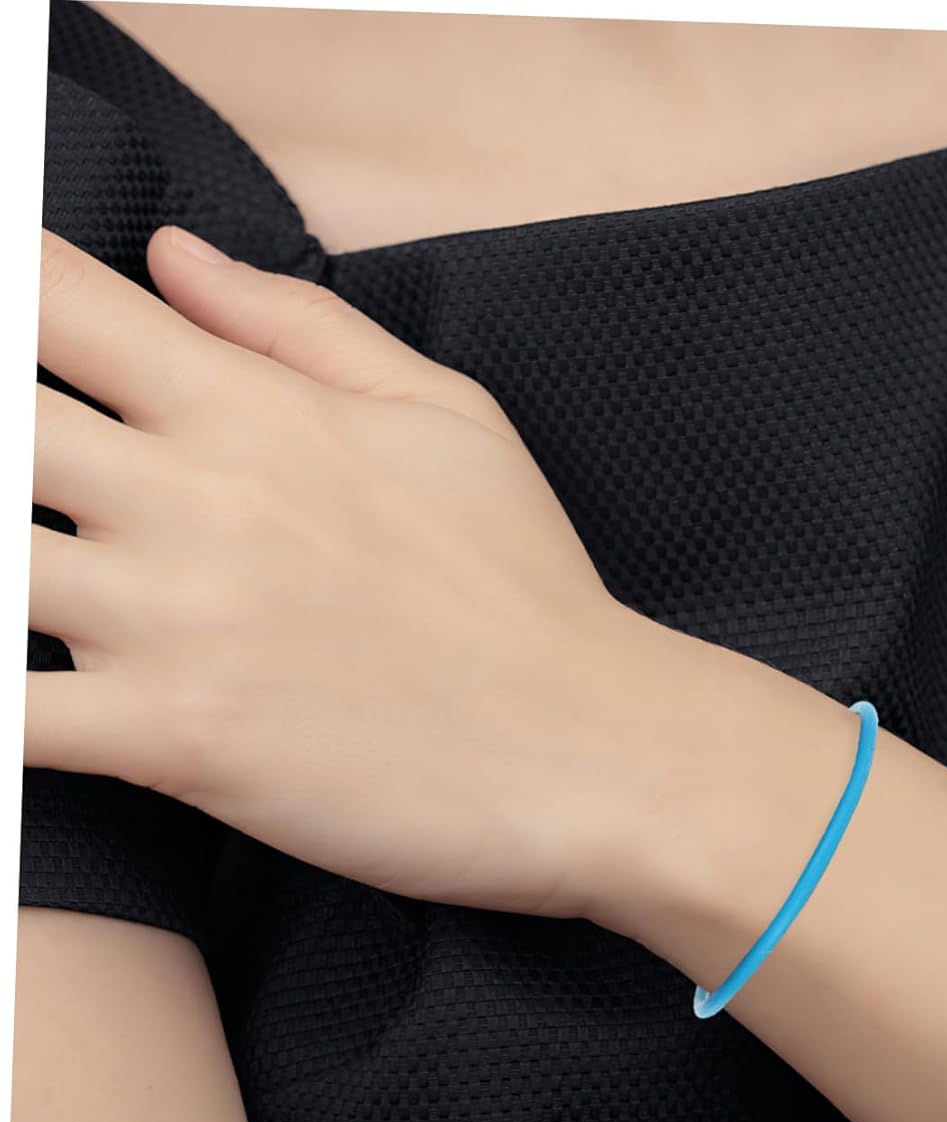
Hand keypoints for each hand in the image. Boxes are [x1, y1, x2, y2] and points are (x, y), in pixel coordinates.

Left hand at [27, 225, 688, 919]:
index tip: (20, 347)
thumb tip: (170, 255)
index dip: (3, 298)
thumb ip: (300, 326)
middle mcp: (192, 494)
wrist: (596, 750)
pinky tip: (22, 710)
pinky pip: (9, 721)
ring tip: (32, 595)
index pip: (48, 296)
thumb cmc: (531, 588)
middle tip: (34, 492)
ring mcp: (175, 617)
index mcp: (250, 405)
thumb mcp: (451, 415)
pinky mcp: (175, 739)